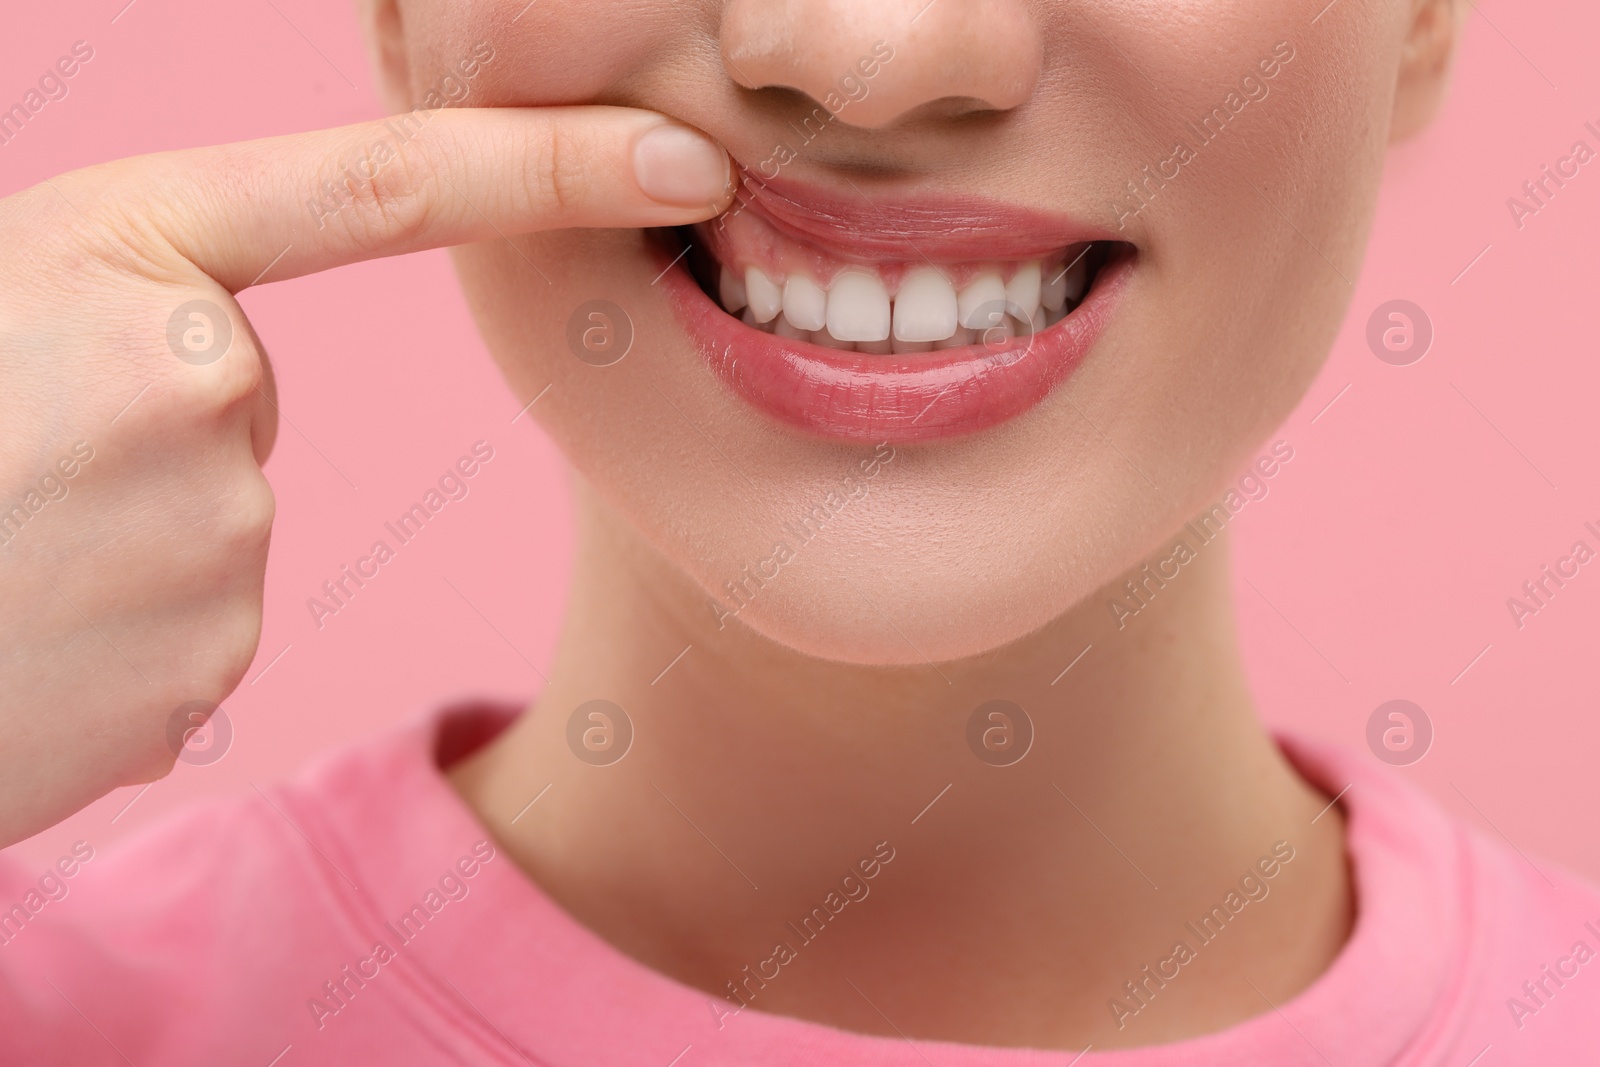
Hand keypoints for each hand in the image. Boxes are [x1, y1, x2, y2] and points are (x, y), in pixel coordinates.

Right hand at [0, 106, 731, 847]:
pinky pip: (195, 630)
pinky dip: (115, 638)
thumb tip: (209, 354)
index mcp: (112, 255)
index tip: (685, 157)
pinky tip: (16, 637)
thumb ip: (104, 296)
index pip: (377, 186)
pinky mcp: (205, 665)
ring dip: (115, 544)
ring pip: (214, 523)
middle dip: (141, 429)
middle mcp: (190, 385)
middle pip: (236, 398)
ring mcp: (209, 536)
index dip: (546, 162)